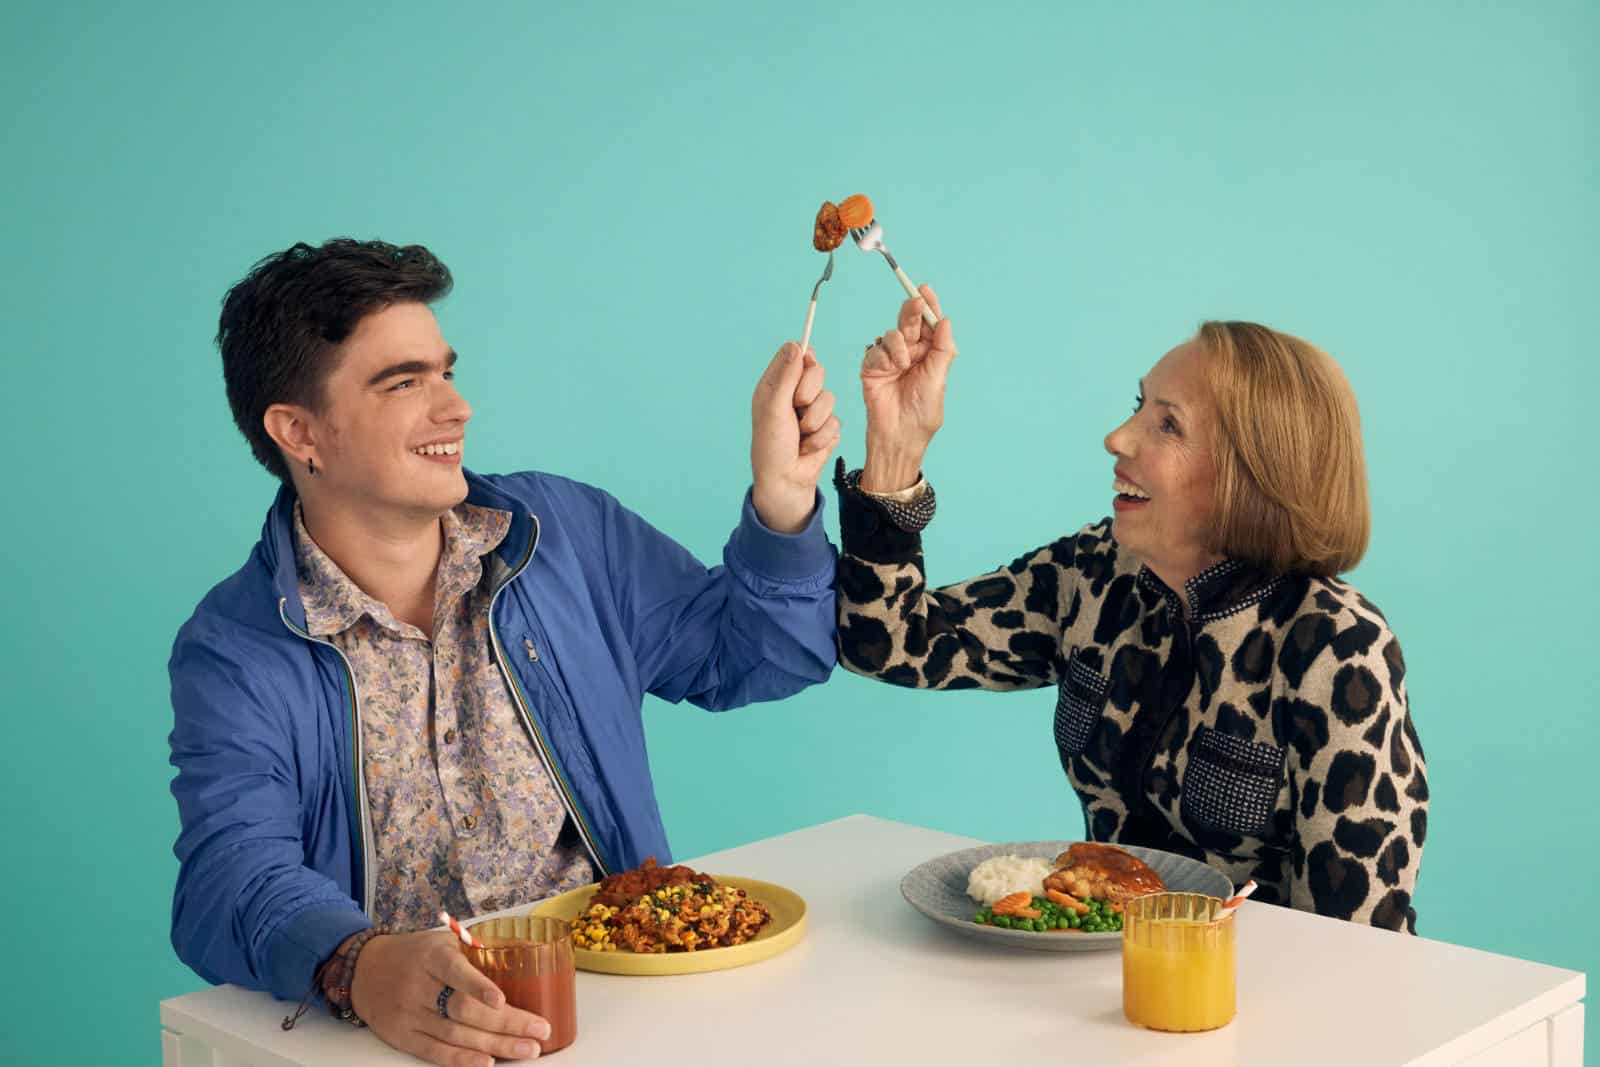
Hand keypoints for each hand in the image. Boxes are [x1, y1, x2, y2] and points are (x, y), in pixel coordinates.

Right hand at [351, 930, 551, 1065]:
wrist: (363, 969)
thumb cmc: (414, 954)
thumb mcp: (440, 942)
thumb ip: (473, 952)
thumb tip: (521, 960)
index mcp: (431, 956)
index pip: (455, 971)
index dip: (478, 986)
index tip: (502, 1000)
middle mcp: (418, 986)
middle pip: (463, 1010)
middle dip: (506, 1023)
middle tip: (540, 1031)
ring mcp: (409, 1014)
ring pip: (455, 1034)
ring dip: (495, 1046)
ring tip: (528, 1050)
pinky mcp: (402, 1037)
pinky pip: (435, 1052)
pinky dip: (462, 1060)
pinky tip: (488, 1063)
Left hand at [750, 342, 840, 532]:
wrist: (786, 481)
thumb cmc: (771, 446)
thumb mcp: (774, 408)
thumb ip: (786, 376)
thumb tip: (796, 344)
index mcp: (775, 385)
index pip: (796, 355)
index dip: (803, 361)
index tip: (806, 365)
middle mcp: (794, 394)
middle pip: (818, 372)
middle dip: (809, 394)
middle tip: (796, 409)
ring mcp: (812, 411)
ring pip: (830, 398)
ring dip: (815, 422)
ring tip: (800, 436)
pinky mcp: (827, 428)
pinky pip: (836, 421)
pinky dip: (822, 438)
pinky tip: (809, 448)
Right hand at [859, 285, 955, 491]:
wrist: (899, 435)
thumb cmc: (923, 413)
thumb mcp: (938, 378)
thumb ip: (942, 348)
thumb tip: (946, 320)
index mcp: (930, 355)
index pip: (930, 325)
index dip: (928, 307)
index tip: (926, 290)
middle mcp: (911, 353)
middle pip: (910, 323)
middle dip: (912, 311)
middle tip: (915, 302)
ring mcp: (890, 360)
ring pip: (891, 335)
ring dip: (898, 344)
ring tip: (902, 363)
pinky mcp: (872, 367)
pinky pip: (875, 350)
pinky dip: (883, 356)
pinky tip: (889, 369)